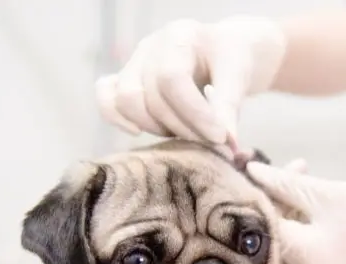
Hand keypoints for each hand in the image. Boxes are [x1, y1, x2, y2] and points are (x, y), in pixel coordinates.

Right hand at [95, 16, 286, 143]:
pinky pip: (107, 97)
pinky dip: (118, 118)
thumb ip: (230, 107)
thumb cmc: (233, 60)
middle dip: (182, 127)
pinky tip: (139, 133)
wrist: (225, 52)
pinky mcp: (125, 79)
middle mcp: (150, 47)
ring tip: (187, 134)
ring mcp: (134, 62)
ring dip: (157, 128)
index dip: (194, 113)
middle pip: (151, 96)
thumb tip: (227, 144)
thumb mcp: (239, 76)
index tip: (220, 136)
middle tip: (209, 141)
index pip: (172, 79)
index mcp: (180, 37)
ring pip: (127, 101)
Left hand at [246, 161, 345, 263]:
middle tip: (275, 165)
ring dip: (290, 207)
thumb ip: (286, 183)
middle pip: (276, 234)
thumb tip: (251, 171)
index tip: (248, 166)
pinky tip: (309, 196)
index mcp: (303, 259)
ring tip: (299, 172)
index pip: (263, 226)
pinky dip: (305, 223)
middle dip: (273, 198)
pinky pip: (308, 247)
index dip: (254, 194)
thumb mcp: (328, 194)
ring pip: (292, 239)